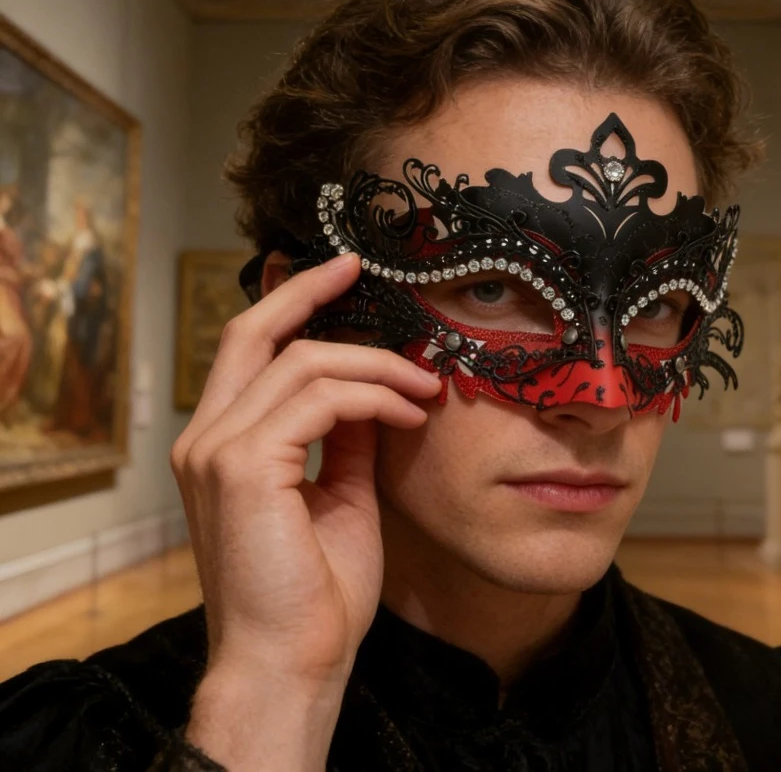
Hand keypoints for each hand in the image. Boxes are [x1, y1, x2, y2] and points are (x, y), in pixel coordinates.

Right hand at [171, 253, 440, 768]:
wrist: (293, 662)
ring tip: (423, 385)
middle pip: (253, 331)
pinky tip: (409, 411)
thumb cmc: (316, 589)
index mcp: (221, 441)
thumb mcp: (340, 492)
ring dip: (374, 364)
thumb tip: (376, 386)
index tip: (341, 275)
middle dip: (309, 290)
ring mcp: (216, 449)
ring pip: (302, 361)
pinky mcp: (242, 465)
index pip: (249, 348)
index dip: (291, 302)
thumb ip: (346, 434)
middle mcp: (205, 436)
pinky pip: (320, 399)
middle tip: (359, 270)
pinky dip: (373, 395)